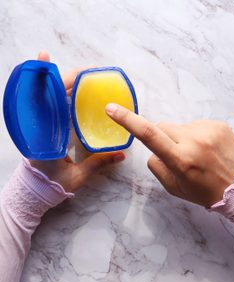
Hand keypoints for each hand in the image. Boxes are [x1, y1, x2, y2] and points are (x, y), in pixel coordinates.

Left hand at [29, 52, 124, 191]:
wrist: (36, 191)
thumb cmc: (52, 184)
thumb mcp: (76, 175)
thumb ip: (98, 164)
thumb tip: (121, 155)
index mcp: (45, 135)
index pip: (47, 102)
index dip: (51, 81)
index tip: (48, 61)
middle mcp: (41, 127)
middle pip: (50, 96)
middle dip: (65, 79)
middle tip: (87, 71)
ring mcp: (44, 128)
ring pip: (52, 100)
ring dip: (65, 86)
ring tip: (84, 77)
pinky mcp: (49, 131)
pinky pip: (55, 110)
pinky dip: (63, 98)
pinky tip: (76, 93)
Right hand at [105, 103, 233, 206]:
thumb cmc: (204, 192)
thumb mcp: (173, 187)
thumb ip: (157, 165)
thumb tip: (154, 148)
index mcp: (181, 159)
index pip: (148, 134)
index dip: (127, 120)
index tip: (111, 109)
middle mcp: (194, 140)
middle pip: (162, 126)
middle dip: (162, 137)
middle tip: (175, 153)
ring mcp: (208, 129)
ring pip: (179, 126)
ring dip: (181, 137)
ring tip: (197, 153)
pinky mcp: (219, 124)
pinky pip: (196, 125)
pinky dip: (196, 135)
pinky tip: (207, 149)